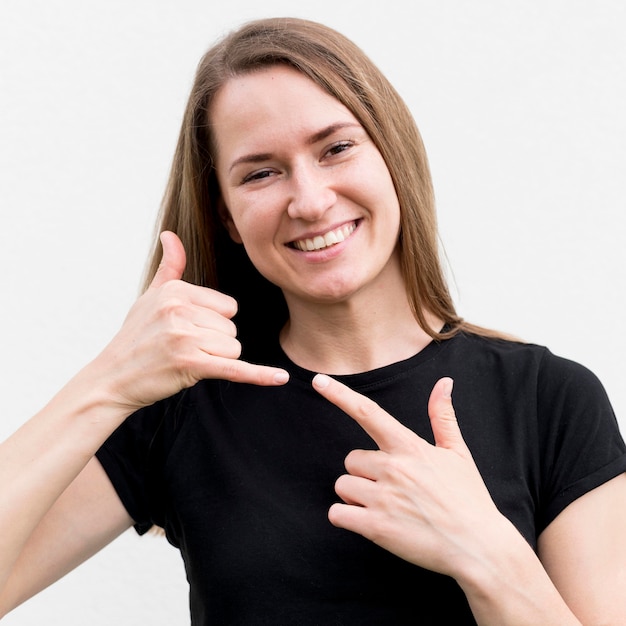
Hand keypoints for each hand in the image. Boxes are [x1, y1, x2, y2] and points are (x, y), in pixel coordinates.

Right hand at [97, 231, 288, 411]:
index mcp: (175, 290)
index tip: (187, 331)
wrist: (112, 378)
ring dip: (215, 360)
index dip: (213, 324)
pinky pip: (235, 368)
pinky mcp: (190, 365)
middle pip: (232, 329)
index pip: (228, 307)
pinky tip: (279, 378)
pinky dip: (259, 375)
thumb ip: (169, 267)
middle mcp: (179, 309)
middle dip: (214, 344)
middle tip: (182, 349)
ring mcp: (184, 337)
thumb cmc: (135, 337)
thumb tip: (170, 234)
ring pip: (233, 349)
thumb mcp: (149, 297)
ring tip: (183, 360)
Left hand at [312, 374, 503, 578]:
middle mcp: (393, 468)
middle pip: (351, 460)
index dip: (340, 395)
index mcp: (409, 447)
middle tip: (392, 489)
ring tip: (386, 508)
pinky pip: (338, 514)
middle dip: (365, 474)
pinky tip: (369, 522)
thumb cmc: (468, 498)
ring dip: (356, 497)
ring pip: (343, 486)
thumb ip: (442, 416)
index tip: (319, 381)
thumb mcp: (458, 453)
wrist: (479, 547)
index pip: (368, 413)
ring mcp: (383, 498)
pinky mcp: (376, 527)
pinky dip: (346, 518)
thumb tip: (444, 383)